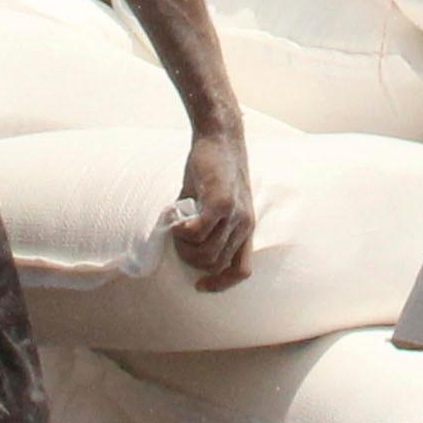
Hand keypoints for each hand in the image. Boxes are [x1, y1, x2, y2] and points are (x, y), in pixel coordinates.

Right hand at [169, 123, 256, 290]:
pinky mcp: (221, 201)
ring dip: (184, 247)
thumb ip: (206, 227)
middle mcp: (244, 225)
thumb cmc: (212, 172)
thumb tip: (184, 247)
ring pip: (205, 253)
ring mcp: (234, 214)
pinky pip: (199, 232)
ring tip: (177, 227)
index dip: (219, 284)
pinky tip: (176, 222)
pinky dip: (183, 233)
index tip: (199, 284)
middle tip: (178, 240)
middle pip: (213, 264)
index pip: (241, 272)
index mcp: (245, 229)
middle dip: (190, 260)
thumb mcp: (215, 204)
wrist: (220, 138)